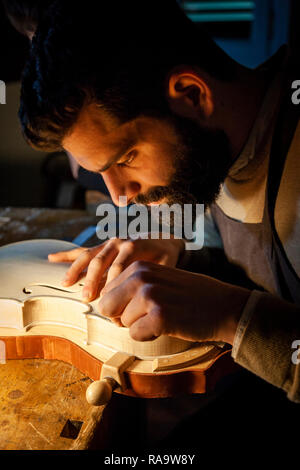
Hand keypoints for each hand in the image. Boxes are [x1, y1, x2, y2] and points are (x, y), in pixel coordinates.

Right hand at [48, 237, 184, 301]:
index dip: (113, 286)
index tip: (108, 302)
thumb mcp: (166, 265)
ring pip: (88, 255)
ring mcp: (108, 243)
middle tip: (86, 297)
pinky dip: (67, 254)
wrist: (165, 237)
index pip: (118, 268)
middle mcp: (118, 242)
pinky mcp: (102, 246)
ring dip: (76, 269)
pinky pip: (82, 250)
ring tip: (66, 283)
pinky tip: (51, 257)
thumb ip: (154, 278)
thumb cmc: (166, 256)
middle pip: (100, 262)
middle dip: (92, 280)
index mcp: (133, 246)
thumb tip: (141, 299)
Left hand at [98, 261, 250, 344]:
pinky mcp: (159, 316)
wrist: (223, 306)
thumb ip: (131, 286)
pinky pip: (135, 335)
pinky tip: (168, 325)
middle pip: (107, 307)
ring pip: (122, 323)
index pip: (107, 292)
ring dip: (141, 326)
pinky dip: (149, 336)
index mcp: (138, 266)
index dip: (121, 305)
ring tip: (165, 316)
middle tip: (148, 315)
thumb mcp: (158, 279)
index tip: (143, 305)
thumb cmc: (189, 296)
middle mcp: (140, 277)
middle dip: (123, 317)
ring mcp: (149, 295)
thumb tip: (102, 304)